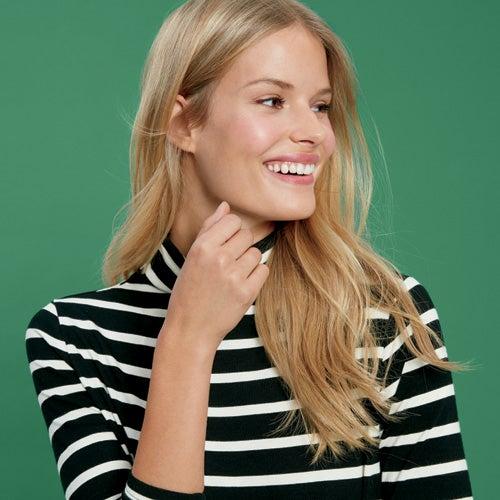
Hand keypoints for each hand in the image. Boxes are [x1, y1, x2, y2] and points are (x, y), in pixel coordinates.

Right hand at [160, 201, 269, 351]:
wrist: (190, 329)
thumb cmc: (189, 290)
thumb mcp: (192, 257)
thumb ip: (209, 229)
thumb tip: (226, 206)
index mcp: (202, 247)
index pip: (233, 220)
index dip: (232, 231)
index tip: (226, 243)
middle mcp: (218, 258)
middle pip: (247, 235)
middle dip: (240, 246)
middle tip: (228, 262)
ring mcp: (234, 276)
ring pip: (256, 253)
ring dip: (248, 262)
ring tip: (233, 275)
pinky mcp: (247, 293)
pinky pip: (264, 270)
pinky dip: (256, 276)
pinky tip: (242, 284)